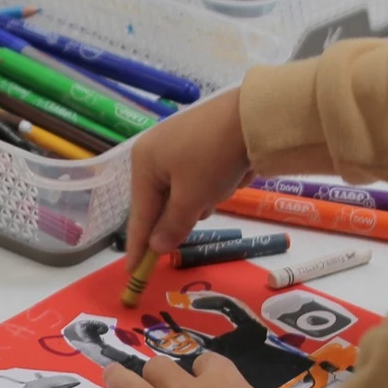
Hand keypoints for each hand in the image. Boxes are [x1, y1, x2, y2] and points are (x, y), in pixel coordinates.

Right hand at [124, 90, 254, 270]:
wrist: (254, 116)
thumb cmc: (213, 158)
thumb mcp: (192, 198)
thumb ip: (172, 226)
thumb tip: (156, 247)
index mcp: (144, 162)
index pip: (139, 214)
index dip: (138, 246)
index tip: (133, 272)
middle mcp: (156, 152)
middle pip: (163, 203)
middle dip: (185, 211)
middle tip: (203, 206)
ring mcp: (179, 145)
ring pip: (185, 193)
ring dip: (204, 198)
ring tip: (223, 183)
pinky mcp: (202, 143)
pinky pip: (200, 179)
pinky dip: (214, 184)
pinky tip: (229, 174)